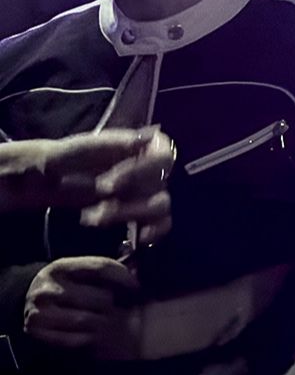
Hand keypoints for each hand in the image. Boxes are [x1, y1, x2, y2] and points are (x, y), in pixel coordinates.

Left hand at [3, 130, 173, 239]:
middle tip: (97, 201)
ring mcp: (150, 191)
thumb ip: (114, 142)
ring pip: (160, 205)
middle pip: (161, 184)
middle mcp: (152, 168)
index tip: (107, 184)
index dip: (140, 172)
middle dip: (127, 196)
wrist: (50, 180)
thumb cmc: (67, 158)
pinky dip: (154, 231)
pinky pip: (162, 223)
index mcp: (143, 146)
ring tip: (94, 218)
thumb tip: (149, 137)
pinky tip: (138, 237)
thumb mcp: (83, 147)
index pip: (163, 156)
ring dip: (127, 214)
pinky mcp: (144, 213)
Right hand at [23, 256, 138, 349]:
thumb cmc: (67, 285)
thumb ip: (105, 274)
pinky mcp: (38, 332)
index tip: (139, 290)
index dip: (125, 279)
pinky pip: (76, 340)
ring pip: (89, 320)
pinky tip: (93, 334)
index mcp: (62, 267)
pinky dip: (90, 338)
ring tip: (110, 321)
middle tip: (124, 310)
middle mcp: (48, 288)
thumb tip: (139, 287)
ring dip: (105, 323)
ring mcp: (40, 311)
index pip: (102, 268)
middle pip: (100, 298)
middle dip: (116, 305)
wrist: (30, 300)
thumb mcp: (80, 273)